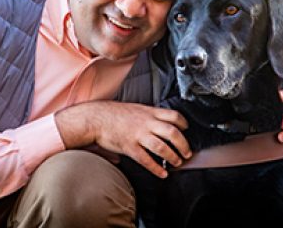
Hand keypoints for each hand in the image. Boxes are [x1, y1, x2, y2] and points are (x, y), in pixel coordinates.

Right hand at [55, 101, 191, 177]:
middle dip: (183, 145)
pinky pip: (146, 160)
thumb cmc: (114, 113)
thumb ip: (149, 115)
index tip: (186, 130)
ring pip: (162, 147)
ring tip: (176, 162)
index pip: (174, 116)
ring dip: (173, 157)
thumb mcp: (136, 108)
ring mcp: (138, 135)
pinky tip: (162, 173)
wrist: (95, 118)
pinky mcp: (129, 147)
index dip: (184, 124)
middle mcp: (146, 123)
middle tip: (187, 153)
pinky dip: (157, 168)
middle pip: (173, 133)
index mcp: (149, 112)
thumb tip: (160, 122)